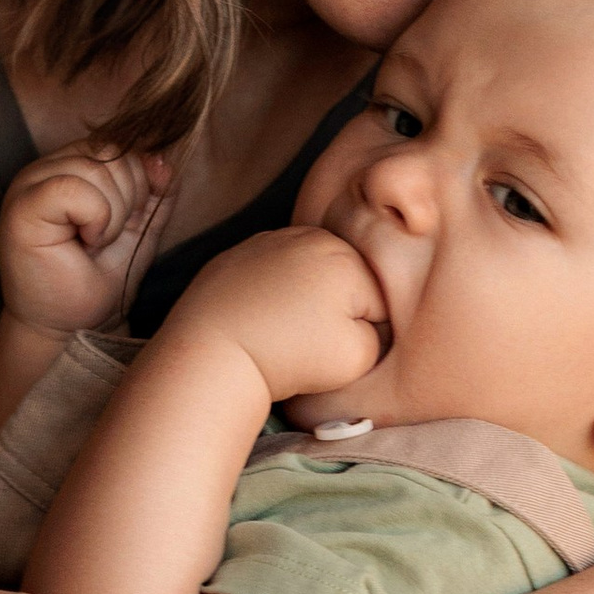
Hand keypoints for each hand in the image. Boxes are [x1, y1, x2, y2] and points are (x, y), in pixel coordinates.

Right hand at [0, 141, 172, 334]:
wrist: (74, 326)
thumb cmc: (98, 279)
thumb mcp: (140, 226)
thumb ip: (154, 189)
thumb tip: (163, 158)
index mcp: (70, 165)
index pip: (119, 145)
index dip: (137, 184)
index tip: (120, 227)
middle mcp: (46, 167)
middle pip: (111, 152)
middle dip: (127, 201)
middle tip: (105, 240)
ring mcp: (29, 184)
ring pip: (97, 169)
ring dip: (112, 216)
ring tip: (94, 244)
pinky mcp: (21, 206)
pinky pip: (74, 188)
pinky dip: (95, 220)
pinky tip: (85, 243)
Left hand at [162, 224, 387, 407]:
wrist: (211, 354)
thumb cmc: (285, 358)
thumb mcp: (357, 357)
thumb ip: (381, 335)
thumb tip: (369, 320)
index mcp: (345, 256)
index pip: (377, 301)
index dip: (362, 334)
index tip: (330, 349)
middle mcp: (309, 235)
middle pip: (344, 281)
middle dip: (334, 311)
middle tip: (303, 340)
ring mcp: (270, 239)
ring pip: (309, 276)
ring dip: (304, 301)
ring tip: (280, 330)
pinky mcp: (239, 253)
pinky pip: (274, 274)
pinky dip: (272, 294)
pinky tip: (260, 317)